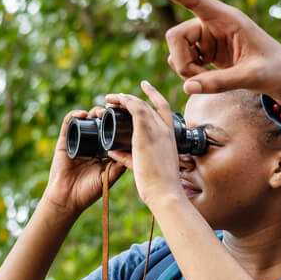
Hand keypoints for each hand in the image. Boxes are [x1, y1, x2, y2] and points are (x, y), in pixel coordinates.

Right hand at [42, 108, 125, 214]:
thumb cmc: (89, 191)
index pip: (112, 132)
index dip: (119, 123)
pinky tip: (82, 114)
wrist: (68, 200)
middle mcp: (92, 143)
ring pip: (86, 120)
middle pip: (100, 122)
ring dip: (94, 112)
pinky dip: (74, 115)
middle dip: (108, 115)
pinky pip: (68, 124)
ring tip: (101, 112)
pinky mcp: (64, 141)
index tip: (127, 117)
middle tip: (114, 112)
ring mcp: (78, 141)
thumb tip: (134, 147)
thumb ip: (120, 163)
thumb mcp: (110, 176)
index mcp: (104, 151)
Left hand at [103, 81, 188, 210]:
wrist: (165, 193)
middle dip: (133, 98)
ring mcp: (158, 130)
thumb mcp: (144, 167)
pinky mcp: (146, 133)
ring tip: (111, 98)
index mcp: (169, 138)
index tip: (145, 86)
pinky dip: (125, 101)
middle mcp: (165, 130)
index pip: (164, 109)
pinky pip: (136, 109)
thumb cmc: (159, 186)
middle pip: (150, 105)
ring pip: (141, 104)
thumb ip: (128, 157)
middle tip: (117, 97)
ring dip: (125, 98)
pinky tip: (114, 100)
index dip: (154, 96)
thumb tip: (112, 151)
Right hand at [144, 0, 280, 110]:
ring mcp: (207, 38)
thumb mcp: (252, 77)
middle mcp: (213, 24)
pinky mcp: (205, 51)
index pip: (194, 0)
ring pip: (176, 51)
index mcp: (227, 18)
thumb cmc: (274, 70)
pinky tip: (206, 79)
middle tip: (198, 79)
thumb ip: (220, 83)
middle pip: (176, 35)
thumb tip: (187, 88)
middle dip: (182, 60)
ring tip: (209, 81)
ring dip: (186, 70)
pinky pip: (182, 61)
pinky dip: (189, 75)